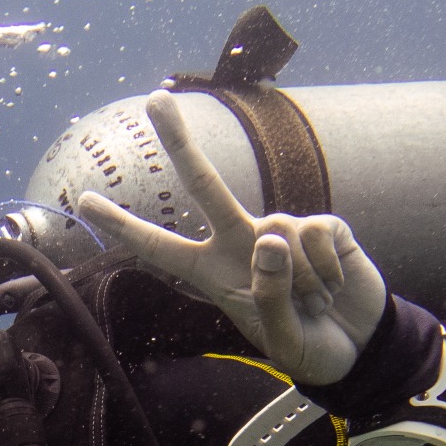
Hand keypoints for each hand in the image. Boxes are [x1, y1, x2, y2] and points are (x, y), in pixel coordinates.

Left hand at [72, 90, 388, 385]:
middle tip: (156, 98)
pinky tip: (334, 286)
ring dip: (305, 284)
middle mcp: (242, 242)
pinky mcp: (322, 226)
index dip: (123, 227)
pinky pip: (316, 236)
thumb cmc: (310, 348)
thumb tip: (271, 236)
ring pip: (283, 238)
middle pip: (205, 185)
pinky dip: (328, 271)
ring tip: (316, 305)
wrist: (361, 348)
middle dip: (180, 140)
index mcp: (215, 274)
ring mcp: (283, 229)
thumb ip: (270, 297)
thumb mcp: (283, 341)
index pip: (160, 249)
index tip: (84, 200)